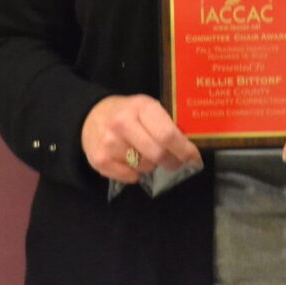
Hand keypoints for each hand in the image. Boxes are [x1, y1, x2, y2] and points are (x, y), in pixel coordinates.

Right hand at [81, 94, 200, 183]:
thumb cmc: (128, 113)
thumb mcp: (147, 108)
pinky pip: (130, 177)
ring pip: (145, 167)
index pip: (168, 135)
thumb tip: (190, 149)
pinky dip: (136, 173)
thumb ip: (166, 124)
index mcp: (141, 107)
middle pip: (158, 154)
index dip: (184, 150)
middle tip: (176, 163)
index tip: (194, 159)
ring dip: (152, 165)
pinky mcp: (100, 160)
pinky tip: (131, 160)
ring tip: (145, 154)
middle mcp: (123, 123)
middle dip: (172, 162)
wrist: (91, 115)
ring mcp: (109, 143)